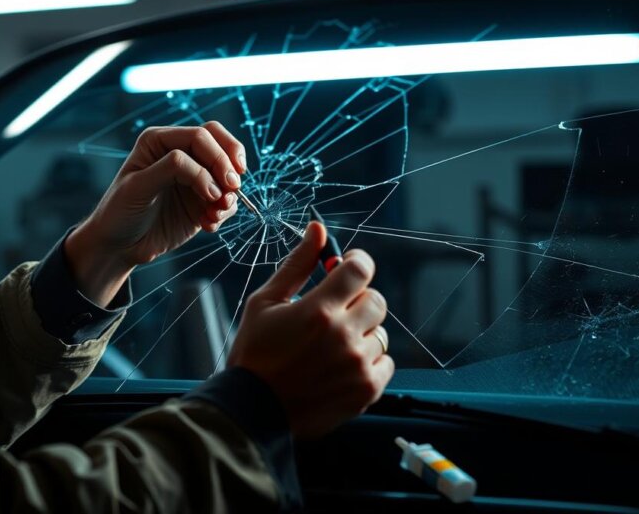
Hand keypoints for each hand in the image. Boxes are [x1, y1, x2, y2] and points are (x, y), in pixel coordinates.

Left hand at [65, 122, 245, 304]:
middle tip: (233, 189)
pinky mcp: (202, 201)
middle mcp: (180, 154)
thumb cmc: (120, 212)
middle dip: (230, 167)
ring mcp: (194, 178)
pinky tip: (208, 225)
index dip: (217, 156)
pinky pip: (226, 200)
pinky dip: (224, 212)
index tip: (224, 183)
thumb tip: (205, 172)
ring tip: (216, 215)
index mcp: (160, 141)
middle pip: (220, 145)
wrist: (118, 246)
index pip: (200, 136)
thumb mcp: (139, 186)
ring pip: (227, 174)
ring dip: (229, 195)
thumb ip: (170, 168)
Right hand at [228, 222, 394, 437]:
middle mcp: (343, 336)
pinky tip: (341, 367)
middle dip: (357, 300)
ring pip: (380, 333)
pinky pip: (386, 362)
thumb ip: (297, 264)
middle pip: (376, 300)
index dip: (356, 263)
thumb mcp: (265, 302)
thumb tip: (318, 228)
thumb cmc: (254, 353)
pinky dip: (369, 362)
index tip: (347, 269)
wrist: (252, 410)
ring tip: (332, 347)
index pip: (361, 269)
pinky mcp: (366, 390)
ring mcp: (357, 365)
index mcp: (318, 310)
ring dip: (361, 334)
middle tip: (334, 313)